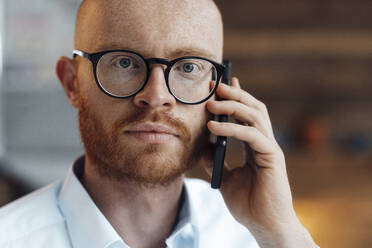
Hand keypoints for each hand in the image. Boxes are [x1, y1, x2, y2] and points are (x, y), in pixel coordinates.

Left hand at [204, 77, 317, 247]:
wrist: (263, 225)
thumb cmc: (248, 203)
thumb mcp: (225, 177)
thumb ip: (215, 160)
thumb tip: (203, 144)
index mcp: (255, 146)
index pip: (247, 114)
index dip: (236, 97)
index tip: (222, 84)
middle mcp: (264, 143)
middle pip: (253, 108)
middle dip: (235, 94)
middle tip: (216, 84)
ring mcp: (270, 148)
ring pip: (255, 115)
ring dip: (233, 105)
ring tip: (211, 101)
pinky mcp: (272, 157)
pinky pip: (251, 135)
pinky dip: (232, 128)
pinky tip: (213, 128)